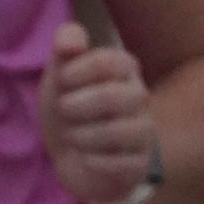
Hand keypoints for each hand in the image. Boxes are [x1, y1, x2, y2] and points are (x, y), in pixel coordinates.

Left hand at [39, 20, 157, 203]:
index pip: (108, 60)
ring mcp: (144, 132)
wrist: (72, 157)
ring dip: (80, 136)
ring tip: (73, 136)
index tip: (62, 80)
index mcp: (124, 70)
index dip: (77, 70)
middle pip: (111, 97)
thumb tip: (72, 39)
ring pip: (116, 132)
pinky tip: (85, 157)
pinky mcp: (141, 163)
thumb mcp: (59, 77)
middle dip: (75, 106)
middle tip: (64, 111)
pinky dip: (92, 161)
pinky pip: (119, 164)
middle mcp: (140, 97)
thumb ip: (64, 49)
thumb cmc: (69, 109)